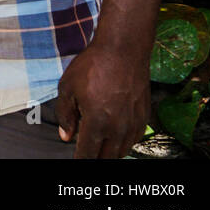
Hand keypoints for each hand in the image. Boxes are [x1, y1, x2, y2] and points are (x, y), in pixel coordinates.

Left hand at [54, 41, 150, 158]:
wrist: (123, 50)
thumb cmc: (92, 66)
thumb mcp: (68, 88)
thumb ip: (65, 115)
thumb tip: (66, 136)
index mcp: (97, 122)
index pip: (88, 154)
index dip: (80, 159)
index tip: (75, 159)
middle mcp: (118, 127)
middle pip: (106, 157)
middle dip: (94, 157)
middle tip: (85, 151)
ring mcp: (134, 124)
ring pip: (121, 151)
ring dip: (108, 151)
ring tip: (97, 143)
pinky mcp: (144, 117)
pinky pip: (133, 140)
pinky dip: (122, 142)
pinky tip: (113, 134)